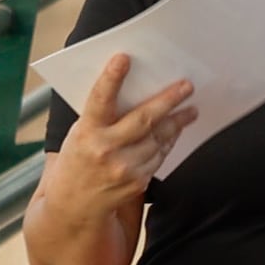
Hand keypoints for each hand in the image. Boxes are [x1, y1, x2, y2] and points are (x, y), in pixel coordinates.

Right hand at [45, 51, 195, 227]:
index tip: (123, 58)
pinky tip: (176, 129)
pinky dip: (169, 140)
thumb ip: (102, 116)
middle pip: (144, 119)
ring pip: (158, 137)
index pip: (99, 101)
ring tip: (191, 108)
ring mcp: (123, 167)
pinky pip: (160, 154)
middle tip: (187, 85)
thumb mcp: (79, 135)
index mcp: (85, 132)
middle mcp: (104, 150)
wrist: (73, 206)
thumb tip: (134, 88)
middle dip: (168, 100)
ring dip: (177, 121)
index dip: (111, 79)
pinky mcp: (138, 181)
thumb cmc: (78, 160)